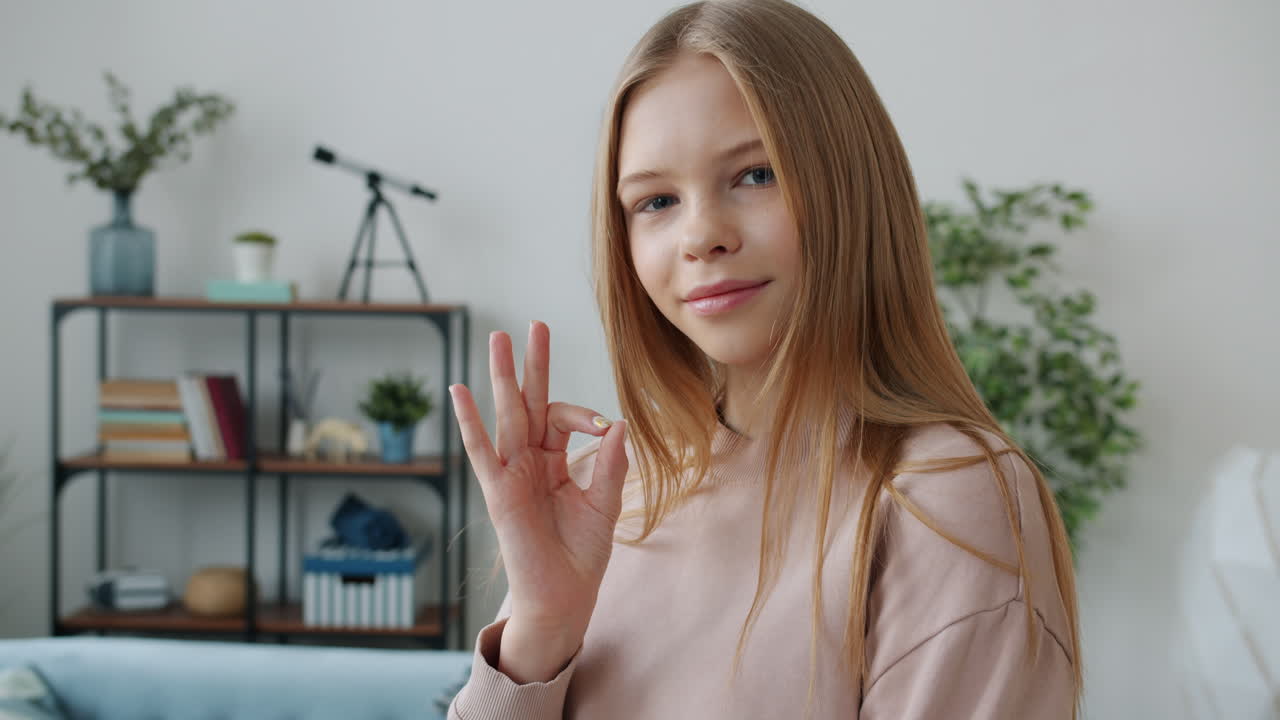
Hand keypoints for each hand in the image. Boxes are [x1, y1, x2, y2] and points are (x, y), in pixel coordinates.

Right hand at [449, 321, 629, 663]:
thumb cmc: (582, 553)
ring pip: (506, 416)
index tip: (604, 429)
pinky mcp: (498, 492)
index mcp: (554, 460)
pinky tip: (459, 391)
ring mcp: (511, 473)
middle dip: (532, 364)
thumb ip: (609, 465)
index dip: (584, 416)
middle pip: (529, 402)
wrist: (565, 597)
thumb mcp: (604, 504)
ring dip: (502, 377)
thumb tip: (617, 425)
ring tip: (498, 336)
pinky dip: (469, 423)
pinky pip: (480, 452)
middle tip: (534, 324)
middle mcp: (530, 460)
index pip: (562, 418)